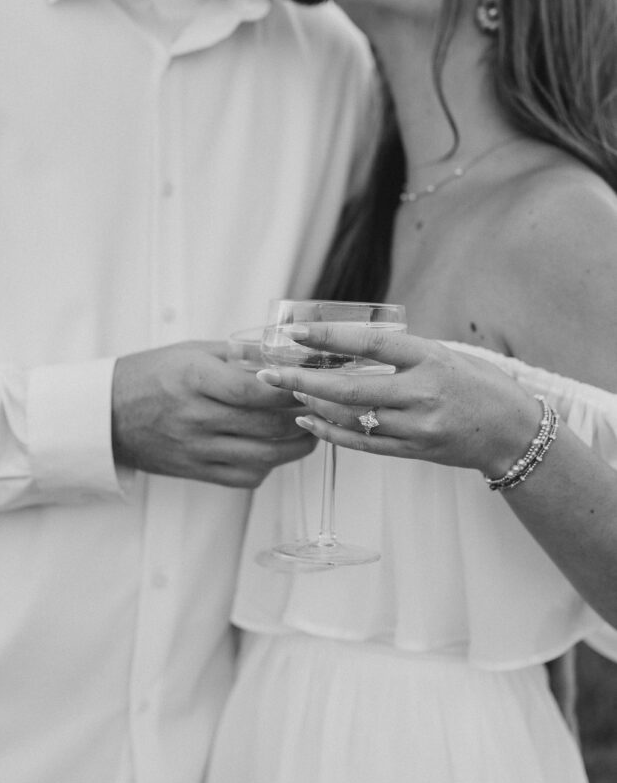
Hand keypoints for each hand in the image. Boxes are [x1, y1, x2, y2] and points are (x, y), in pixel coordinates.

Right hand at [112, 341, 315, 487]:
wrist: (106, 416)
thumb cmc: (150, 376)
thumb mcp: (191, 351)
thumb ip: (238, 354)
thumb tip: (286, 353)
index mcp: (193, 379)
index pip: (254, 391)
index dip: (289, 390)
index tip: (310, 381)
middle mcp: (195, 416)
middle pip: (267, 424)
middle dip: (304, 414)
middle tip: (322, 403)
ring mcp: (196, 449)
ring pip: (264, 455)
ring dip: (297, 444)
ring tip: (310, 428)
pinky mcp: (197, 471)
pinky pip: (246, 476)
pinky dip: (270, 465)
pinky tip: (277, 449)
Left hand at [256, 326, 539, 475]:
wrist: (513, 433)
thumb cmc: (477, 384)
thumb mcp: (443, 354)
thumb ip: (400, 353)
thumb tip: (347, 344)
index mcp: (430, 358)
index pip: (371, 344)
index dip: (330, 337)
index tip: (296, 332)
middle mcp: (422, 393)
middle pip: (350, 387)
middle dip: (304, 379)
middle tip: (269, 372)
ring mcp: (417, 426)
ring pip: (352, 417)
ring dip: (314, 404)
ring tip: (287, 391)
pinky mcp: (413, 451)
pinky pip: (363, 443)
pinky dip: (331, 432)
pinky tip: (308, 422)